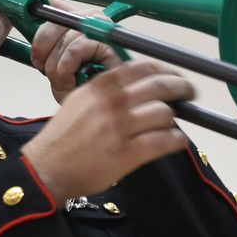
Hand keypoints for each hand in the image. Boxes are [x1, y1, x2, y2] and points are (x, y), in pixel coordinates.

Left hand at [3, 0, 122, 103]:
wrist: (106, 104)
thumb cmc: (84, 85)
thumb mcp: (57, 65)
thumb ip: (45, 49)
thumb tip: (25, 32)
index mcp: (76, 21)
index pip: (50, 2)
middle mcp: (89, 18)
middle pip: (51, 22)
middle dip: (41, 50)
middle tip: (44, 68)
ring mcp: (100, 26)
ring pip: (62, 40)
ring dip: (56, 68)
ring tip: (64, 80)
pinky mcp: (107, 40)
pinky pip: (74, 50)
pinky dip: (68, 70)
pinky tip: (74, 80)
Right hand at [20, 60, 195, 202]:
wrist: (47, 169)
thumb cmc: (63, 138)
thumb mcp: (80, 100)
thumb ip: (107, 89)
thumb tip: (139, 84)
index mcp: (100, 87)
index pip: (143, 67)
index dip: (167, 70)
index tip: (176, 76)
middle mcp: (111, 103)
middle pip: (160, 86)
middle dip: (181, 88)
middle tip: (189, 93)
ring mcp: (120, 129)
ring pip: (163, 114)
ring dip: (173, 119)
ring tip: (171, 124)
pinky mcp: (127, 154)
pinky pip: (163, 141)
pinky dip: (176, 140)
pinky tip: (177, 141)